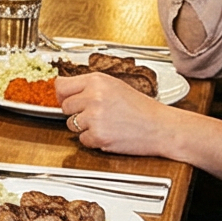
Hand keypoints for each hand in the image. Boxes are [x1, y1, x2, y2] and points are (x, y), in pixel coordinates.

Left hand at [56, 71, 178, 156]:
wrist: (160, 127)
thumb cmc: (141, 108)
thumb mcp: (115, 86)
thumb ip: (90, 87)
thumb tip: (64, 90)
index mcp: (97, 81)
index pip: (61, 85)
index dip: (62, 94)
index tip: (65, 98)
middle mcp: (93, 97)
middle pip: (65, 106)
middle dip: (76, 112)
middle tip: (96, 113)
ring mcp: (94, 117)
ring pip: (71, 124)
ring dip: (84, 127)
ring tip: (106, 123)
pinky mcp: (97, 136)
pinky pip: (82, 139)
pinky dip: (93, 140)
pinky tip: (109, 133)